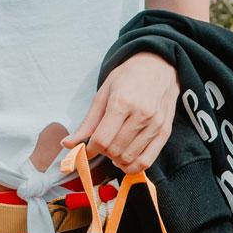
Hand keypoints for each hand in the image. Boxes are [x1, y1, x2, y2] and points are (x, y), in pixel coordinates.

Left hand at [60, 52, 180, 174]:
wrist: (158, 66)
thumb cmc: (128, 77)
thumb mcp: (103, 93)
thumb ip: (87, 122)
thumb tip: (67, 144)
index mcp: (122, 102)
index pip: (101, 140)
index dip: (89, 150)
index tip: (85, 149)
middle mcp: (141, 115)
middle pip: (114, 150)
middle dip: (103, 152)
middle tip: (101, 144)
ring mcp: (155, 125)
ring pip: (129, 158)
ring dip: (116, 160)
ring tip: (113, 149)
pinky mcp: (165, 132)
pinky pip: (147, 161)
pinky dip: (133, 167)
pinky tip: (125, 160)